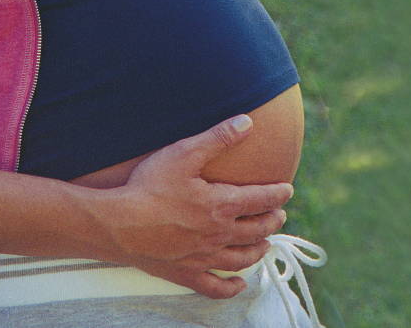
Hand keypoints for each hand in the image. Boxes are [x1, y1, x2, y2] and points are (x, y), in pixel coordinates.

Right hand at [103, 116, 293, 298]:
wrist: (122, 224)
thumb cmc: (151, 186)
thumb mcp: (184, 153)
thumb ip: (217, 138)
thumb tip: (248, 122)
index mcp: (221, 205)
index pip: (260, 200)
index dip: (277, 194)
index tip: (287, 190)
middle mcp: (219, 235)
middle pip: (255, 230)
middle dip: (271, 221)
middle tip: (279, 214)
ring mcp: (204, 257)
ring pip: (242, 258)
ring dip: (258, 250)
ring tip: (266, 244)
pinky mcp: (187, 273)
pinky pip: (216, 286)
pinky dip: (232, 287)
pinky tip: (239, 285)